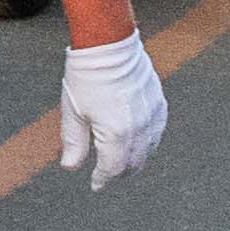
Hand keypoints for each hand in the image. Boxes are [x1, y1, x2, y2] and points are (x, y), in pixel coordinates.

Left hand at [60, 30, 166, 192]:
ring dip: (135, 160)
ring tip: (121, 163)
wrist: (109, 45)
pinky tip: (137, 142)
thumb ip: (73, 143)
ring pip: (148, 150)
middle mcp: (140, 129)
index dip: (103, 179)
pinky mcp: (159, 104)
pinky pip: (157, 133)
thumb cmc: (87, 77)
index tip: (95, 185)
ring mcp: (153, 116)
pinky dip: (147, 143)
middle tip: (106, 176)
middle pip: (133, 163)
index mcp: (117, 134)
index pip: (112, 168)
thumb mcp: (73, 112)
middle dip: (119, 172)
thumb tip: (70, 167)